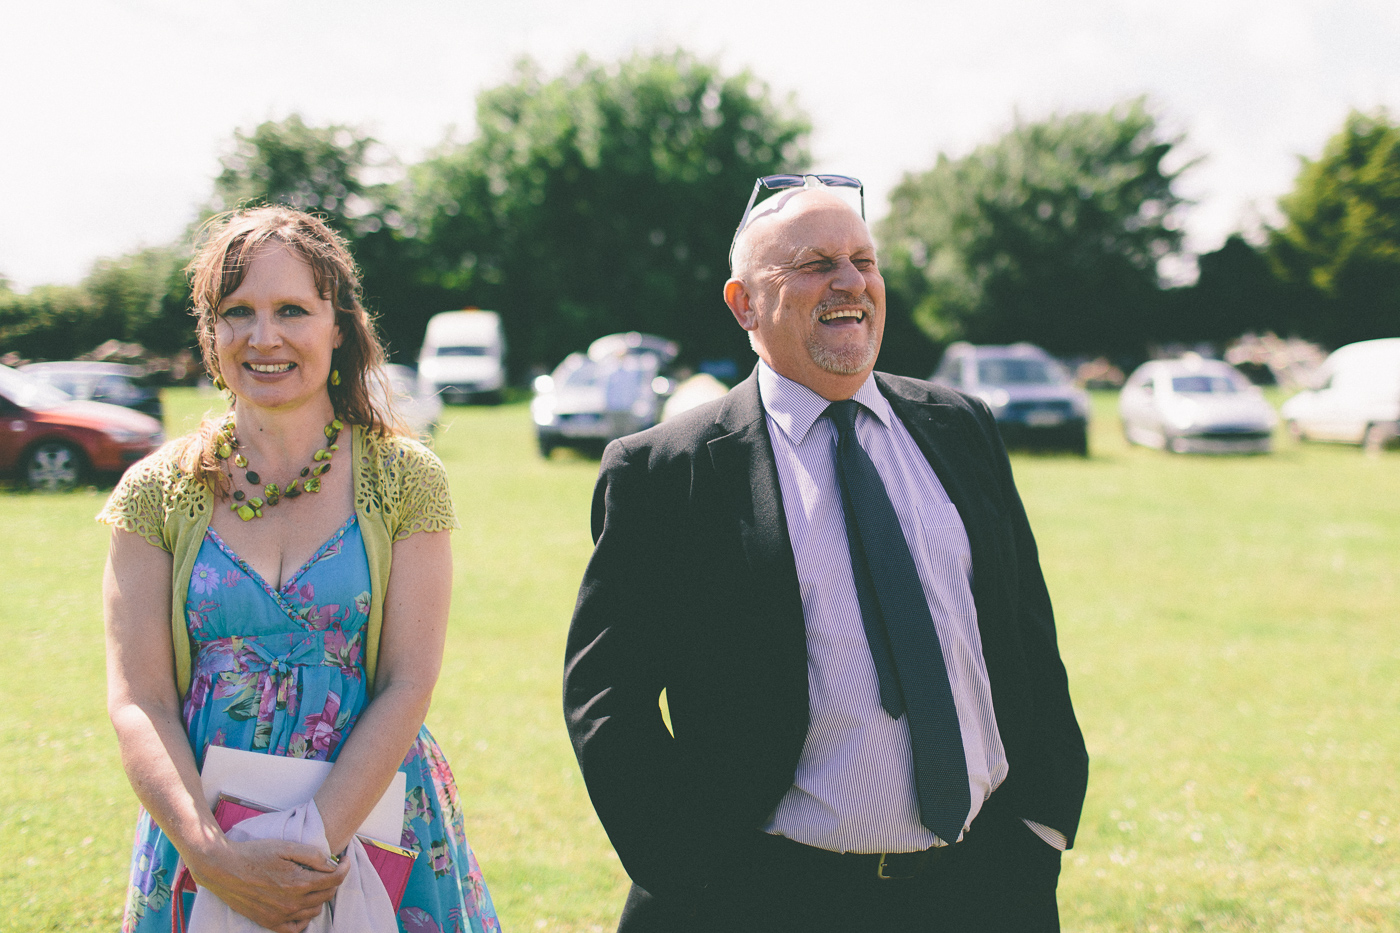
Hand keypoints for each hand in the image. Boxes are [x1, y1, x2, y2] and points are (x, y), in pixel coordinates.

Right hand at [189, 837, 349, 932]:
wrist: (222, 868)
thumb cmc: (254, 854)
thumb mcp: (286, 847)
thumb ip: (312, 856)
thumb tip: (332, 864)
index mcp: (298, 882)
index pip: (335, 879)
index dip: (344, 867)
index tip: (343, 859)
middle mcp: (292, 903)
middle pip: (326, 895)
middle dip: (333, 880)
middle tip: (329, 868)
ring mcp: (280, 915)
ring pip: (314, 911)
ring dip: (319, 897)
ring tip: (314, 883)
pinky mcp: (268, 922)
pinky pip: (295, 928)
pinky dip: (304, 919)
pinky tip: (302, 906)